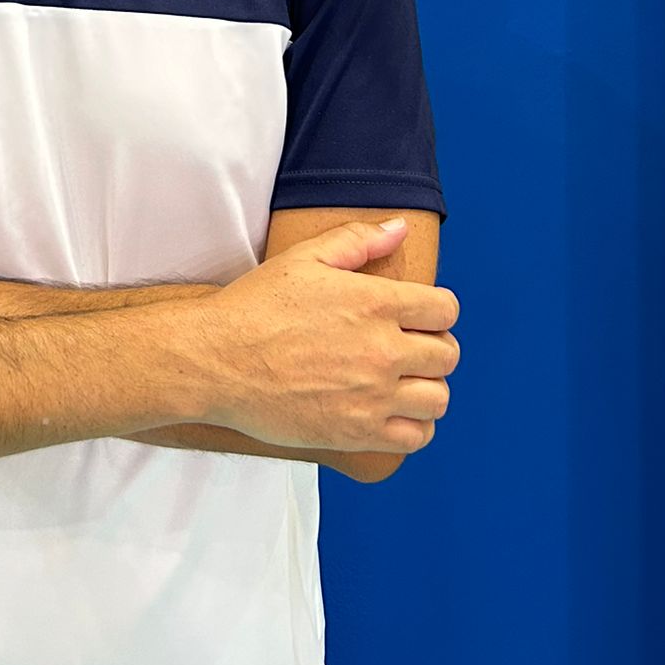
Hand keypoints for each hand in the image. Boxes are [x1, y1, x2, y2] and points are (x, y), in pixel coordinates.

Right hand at [189, 218, 460, 455]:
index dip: (437, 309)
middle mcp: (382, 350)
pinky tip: (393, 412)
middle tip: (409, 346)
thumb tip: (400, 227)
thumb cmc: (256, 306)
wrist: (216, 360)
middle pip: (447, 355)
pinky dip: (414, 426)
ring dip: (428, 388)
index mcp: (374, 303)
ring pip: (438, 399)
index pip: (445, 310)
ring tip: (404, 381)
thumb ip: (358, 240)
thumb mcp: (304, 258)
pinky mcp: (357, 433)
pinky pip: (416, 437)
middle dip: (434, 346)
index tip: (419, 315)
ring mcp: (372, 396)